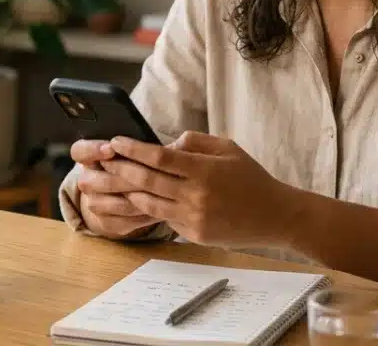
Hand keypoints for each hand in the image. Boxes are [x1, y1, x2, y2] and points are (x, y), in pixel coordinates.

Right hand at [69, 139, 160, 238]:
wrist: (131, 190)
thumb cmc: (143, 162)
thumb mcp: (146, 148)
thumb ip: (153, 144)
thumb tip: (176, 147)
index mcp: (91, 155)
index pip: (79, 151)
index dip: (93, 149)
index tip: (113, 148)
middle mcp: (86, 178)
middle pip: (91, 180)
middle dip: (119, 177)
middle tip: (143, 175)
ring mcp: (93, 201)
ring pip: (105, 203)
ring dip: (130, 197)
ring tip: (157, 194)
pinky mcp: (105, 221)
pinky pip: (118, 221)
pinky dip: (137, 215)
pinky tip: (158, 211)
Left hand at [103, 131, 299, 247]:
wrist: (275, 216)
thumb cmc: (251, 177)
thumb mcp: (228, 148)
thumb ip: (195, 142)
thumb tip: (167, 145)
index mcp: (205, 170)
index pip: (159, 158)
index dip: (133, 150)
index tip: (116, 142)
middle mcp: (197, 196)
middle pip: (147, 181)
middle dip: (120, 170)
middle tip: (102, 161)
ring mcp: (194, 218)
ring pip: (149, 203)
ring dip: (127, 191)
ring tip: (110, 181)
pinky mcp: (194, 235)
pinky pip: (165, 218)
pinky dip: (151, 207)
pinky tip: (138, 199)